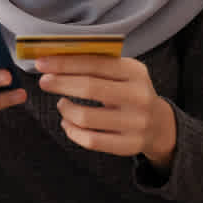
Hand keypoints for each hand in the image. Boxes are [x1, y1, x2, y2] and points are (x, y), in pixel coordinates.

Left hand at [37, 54, 175, 170]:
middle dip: (61, 83)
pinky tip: (67, 123)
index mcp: (135, 72)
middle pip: (89, 88)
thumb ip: (98, 64)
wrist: (159, 124)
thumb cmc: (130, 91)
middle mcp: (138, 96)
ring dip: (66, 109)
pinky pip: (91, 140)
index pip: (95, 63)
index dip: (65, 63)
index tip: (42, 63)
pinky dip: (72, 131)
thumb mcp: (124, 72)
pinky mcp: (129, 145)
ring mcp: (135, 123)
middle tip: (44, 81)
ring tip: (61, 104)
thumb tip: (57, 57)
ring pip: (86, 117)